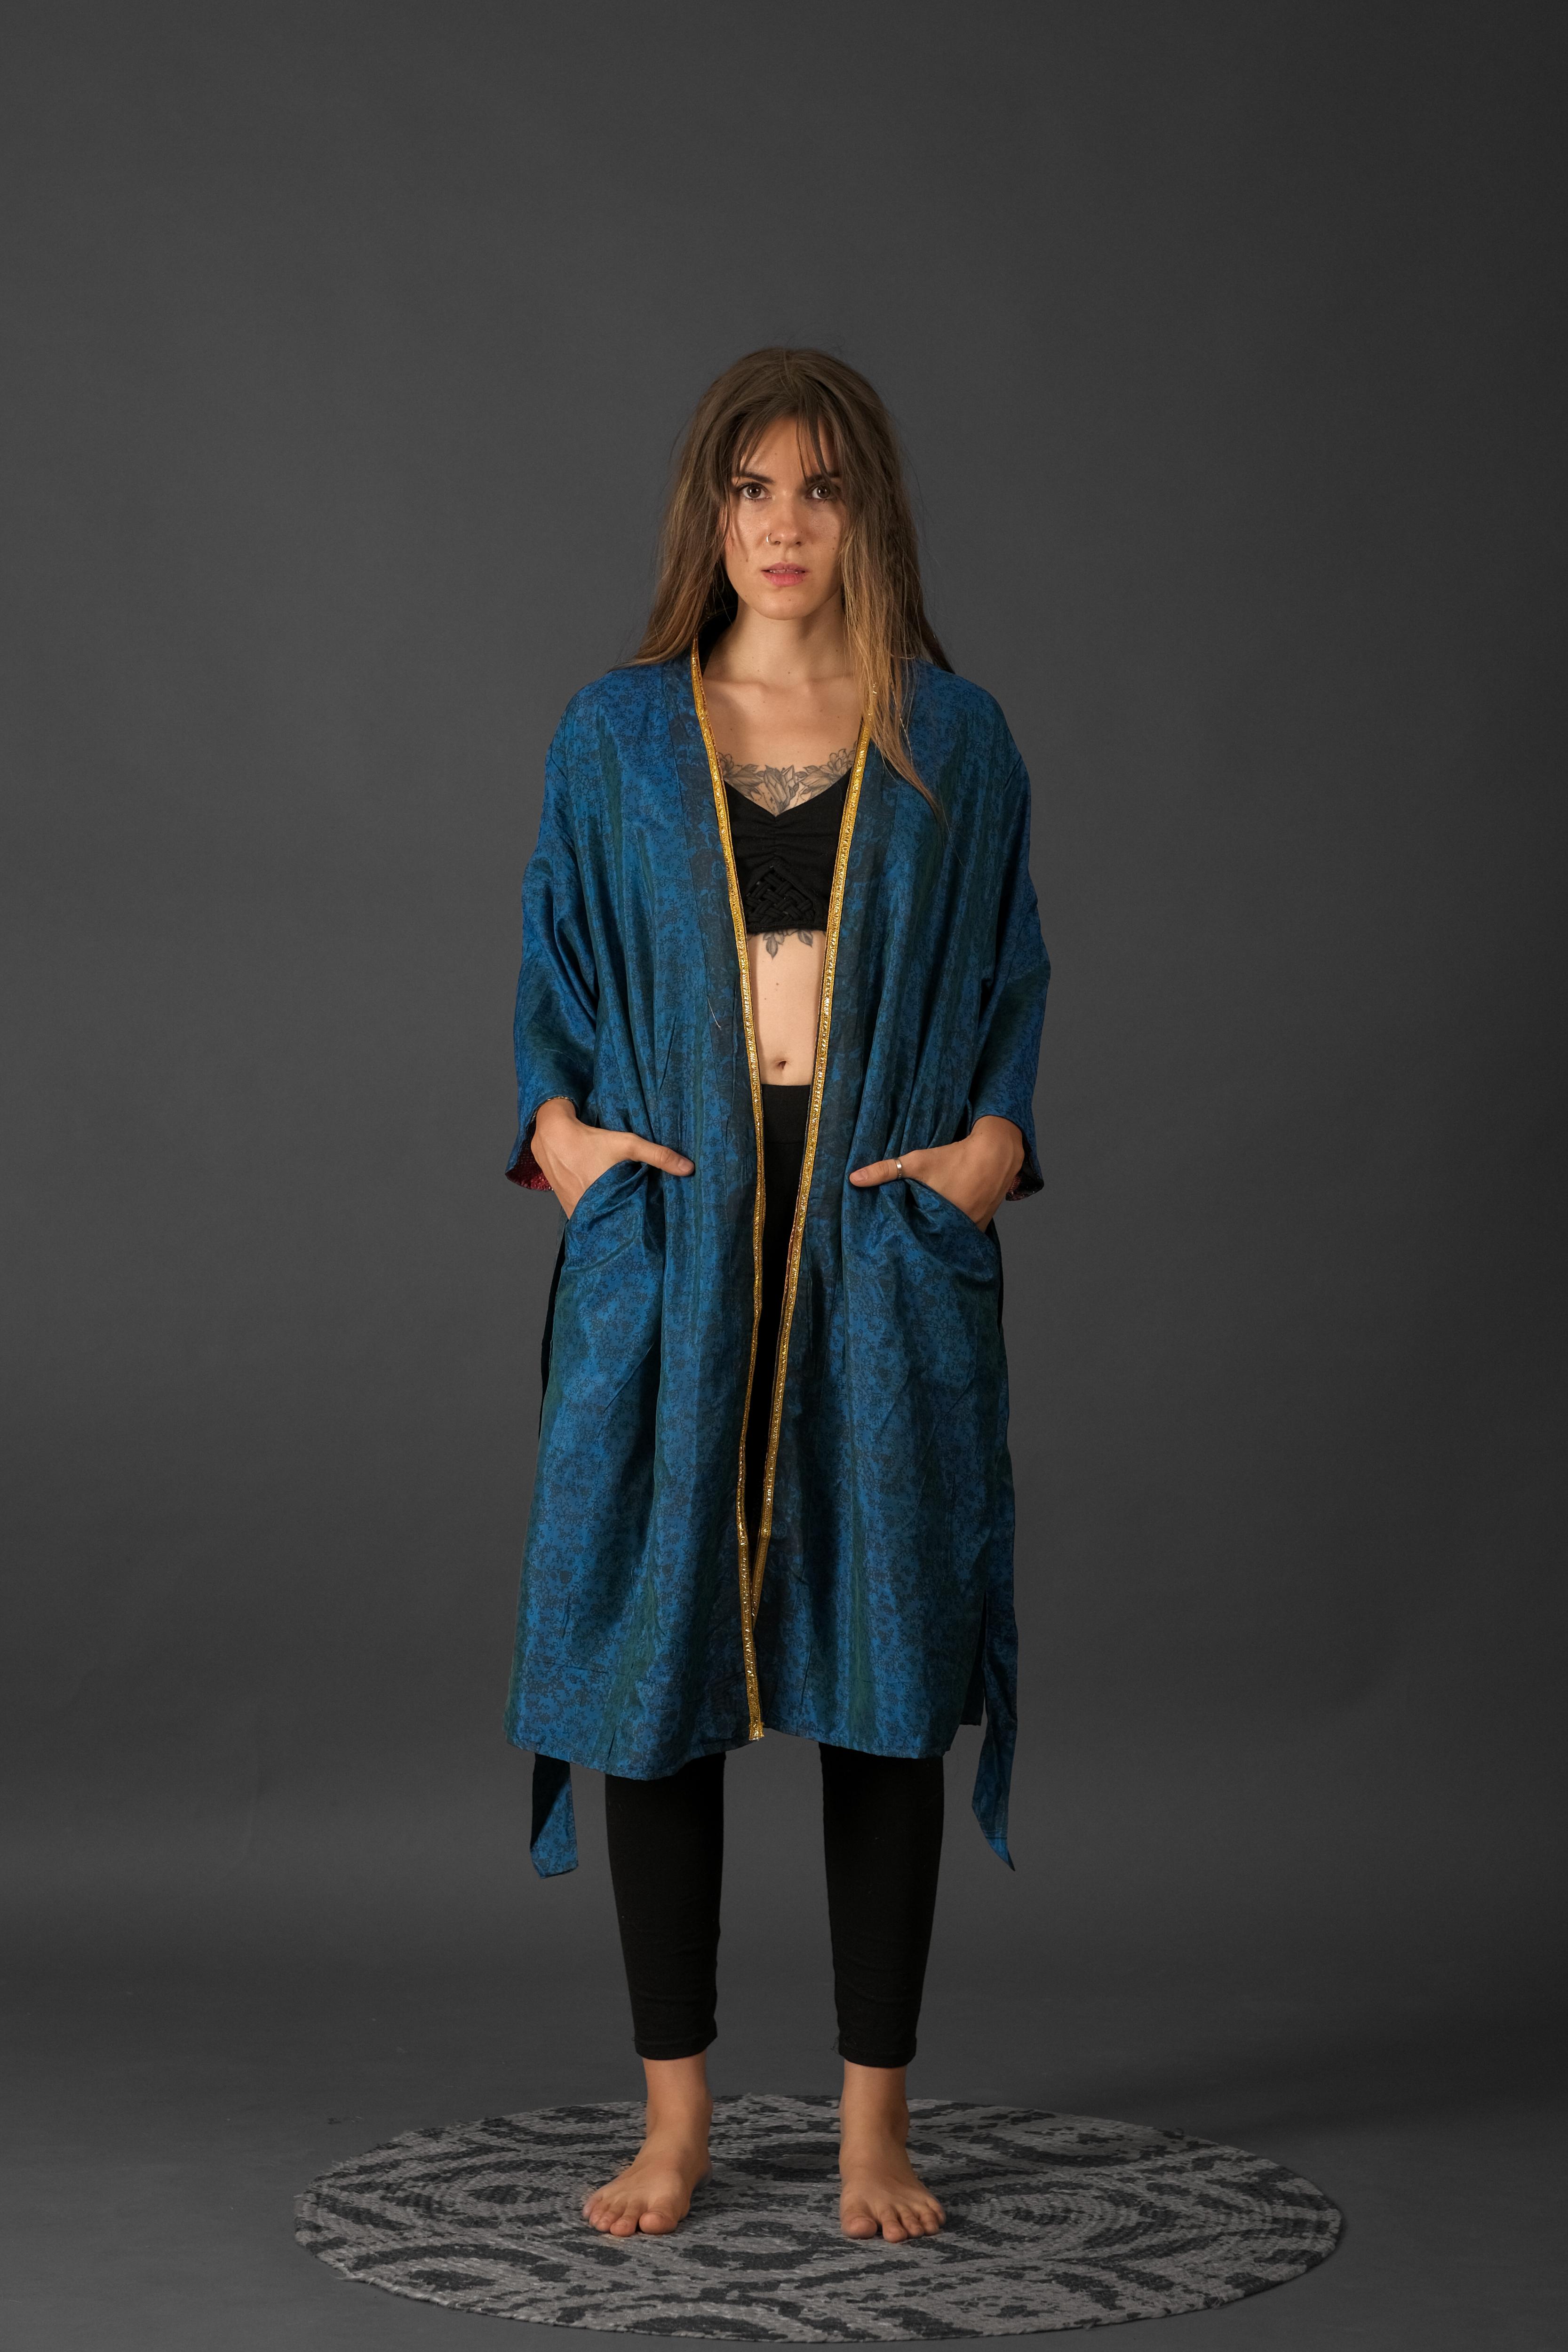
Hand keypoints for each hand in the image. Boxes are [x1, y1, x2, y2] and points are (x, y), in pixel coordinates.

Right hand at [531, 1098, 693, 1217]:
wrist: (553, 1136)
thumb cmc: (591, 1140)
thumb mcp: (628, 1144)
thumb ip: (658, 1156)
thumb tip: (689, 1169)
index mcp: (605, 1201)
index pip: (627, 1226)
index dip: (640, 1229)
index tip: (654, 1232)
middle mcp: (588, 1211)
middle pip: (613, 1225)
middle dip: (627, 1227)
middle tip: (644, 1228)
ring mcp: (576, 1212)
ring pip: (599, 1222)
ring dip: (611, 1221)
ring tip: (627, 1220)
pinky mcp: (569, 1208)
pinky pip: (587, 1218)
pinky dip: (597, 1216)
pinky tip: (608, 1211)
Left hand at [849, 1115, 1023, 1229]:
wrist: (995, 1154)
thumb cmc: (954, 1158)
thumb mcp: (917, 1161)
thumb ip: (885, 1170)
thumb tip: (853, 1179)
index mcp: (938, 1219)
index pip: (915, 1239)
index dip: (904, 1241)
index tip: (892, 1243)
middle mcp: (957, 1229)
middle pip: (932, 1242)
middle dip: (920, 1242)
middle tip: (905, 1243)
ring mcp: (972, 1229)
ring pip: (949, 1239)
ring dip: (938, 1238)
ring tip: (923, 1237)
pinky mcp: (982, 1225)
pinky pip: (964, 1235)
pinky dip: (954, 1233)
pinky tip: (944, 1230)